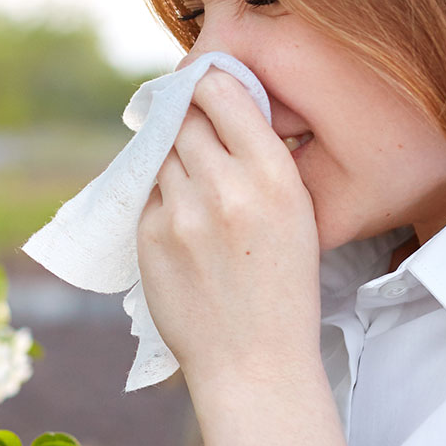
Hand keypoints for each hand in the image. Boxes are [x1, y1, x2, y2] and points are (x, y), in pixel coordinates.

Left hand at [136, 69, 322, 388]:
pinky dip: (161, 197)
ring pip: (162, 153)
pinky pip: (148, 192)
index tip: (204, 85)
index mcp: (274, 175)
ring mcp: (182, 211)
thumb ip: (260, 160)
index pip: (223, 93)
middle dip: (189, 120)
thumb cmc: (282, 288)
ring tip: (196, 189)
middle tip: (196, 135)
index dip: (208, 83)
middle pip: (186, 118)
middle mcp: (225, 186)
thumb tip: (221, 105)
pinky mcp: (150, 235)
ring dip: (173, 159)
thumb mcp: (298, 214)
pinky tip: (184, 223)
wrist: (254, 362)